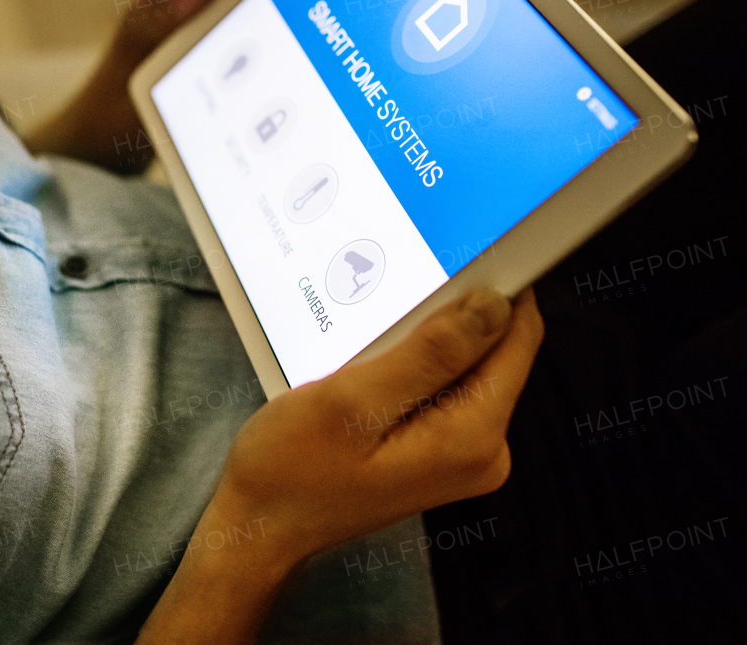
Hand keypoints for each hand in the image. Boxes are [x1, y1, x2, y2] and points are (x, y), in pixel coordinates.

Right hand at [138, 287, 543, 643]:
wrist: (260, 525)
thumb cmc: (290, 471)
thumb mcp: (351, 400)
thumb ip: (428, 353)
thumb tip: (493, 306)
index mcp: (471, 438)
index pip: (517, 339)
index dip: (495, 288)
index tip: (456, 253)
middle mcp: (481, 450)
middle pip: (493, 350)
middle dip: (447, 316)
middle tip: (384, 308)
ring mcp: (461, 452)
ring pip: (463, 364)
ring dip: (421, 340)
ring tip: (364, 346)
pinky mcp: (437, 448)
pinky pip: (441, 386)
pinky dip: (408, 364)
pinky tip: (364, 368)